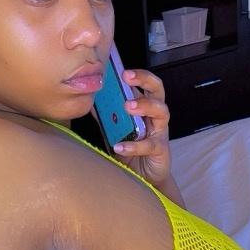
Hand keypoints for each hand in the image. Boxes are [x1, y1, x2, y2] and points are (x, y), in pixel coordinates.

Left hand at [112, 68, 171, 189]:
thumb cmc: (130, 151)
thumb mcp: (115, 131)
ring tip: (127, 107)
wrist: (143, 179)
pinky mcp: (161, 150)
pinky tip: (120, 146)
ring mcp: (160, 133)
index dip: (138, 75)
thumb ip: (106, 116)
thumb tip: (88, 99)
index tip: (121, 70)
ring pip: (161, 112)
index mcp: (145, 108)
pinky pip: (150, 145)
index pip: (146, 85)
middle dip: (145, 80)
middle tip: (127, 78)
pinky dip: (134, 145)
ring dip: (144, 106)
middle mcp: (155, 117)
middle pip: (158, 91)